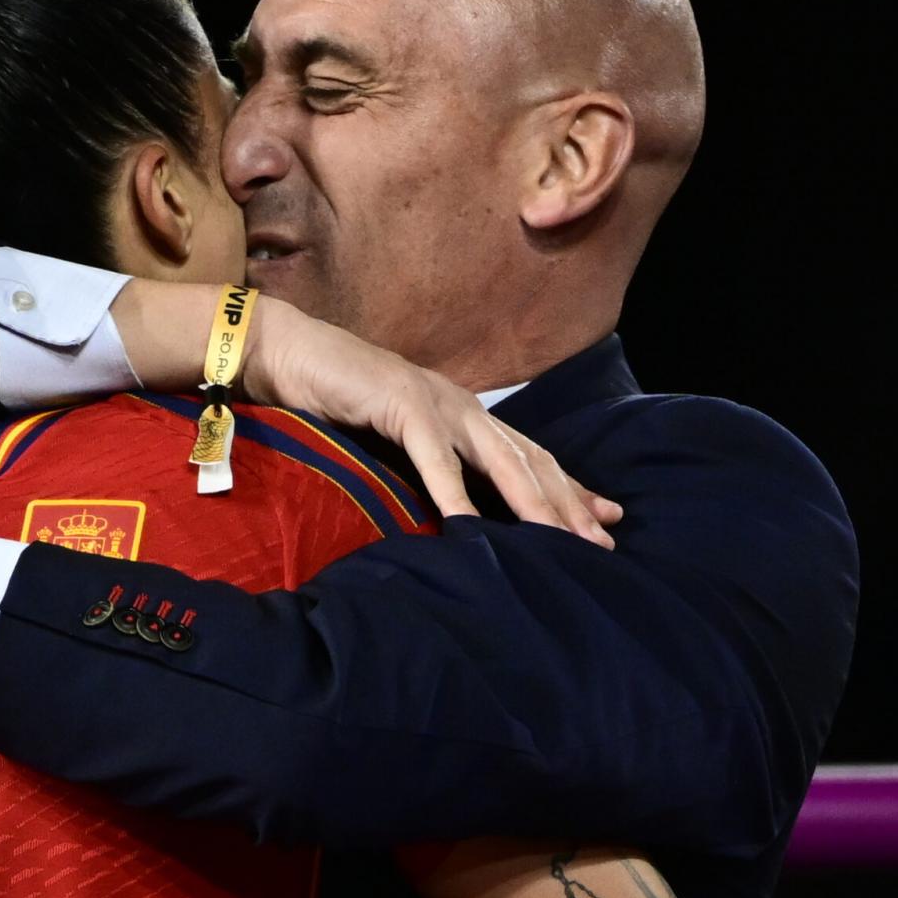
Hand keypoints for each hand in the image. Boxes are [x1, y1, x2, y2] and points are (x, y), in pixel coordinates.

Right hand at [245, 300, 621, 546]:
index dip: (571, 488)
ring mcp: (436, 403)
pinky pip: (434, 457)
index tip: (607, 520)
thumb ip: (429, 465)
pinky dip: (454, 494)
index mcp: (465, 415)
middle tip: (602, 545)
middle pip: (530, 461)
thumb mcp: (396, 440)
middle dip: (569, 504)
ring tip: (558, 542)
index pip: (532, 456)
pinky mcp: (401, 404)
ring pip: (499, 460)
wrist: (291, 353)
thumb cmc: (339, 401)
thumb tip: (454, 513)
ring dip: (532, 503)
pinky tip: (469, 527)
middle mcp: (463, 407)